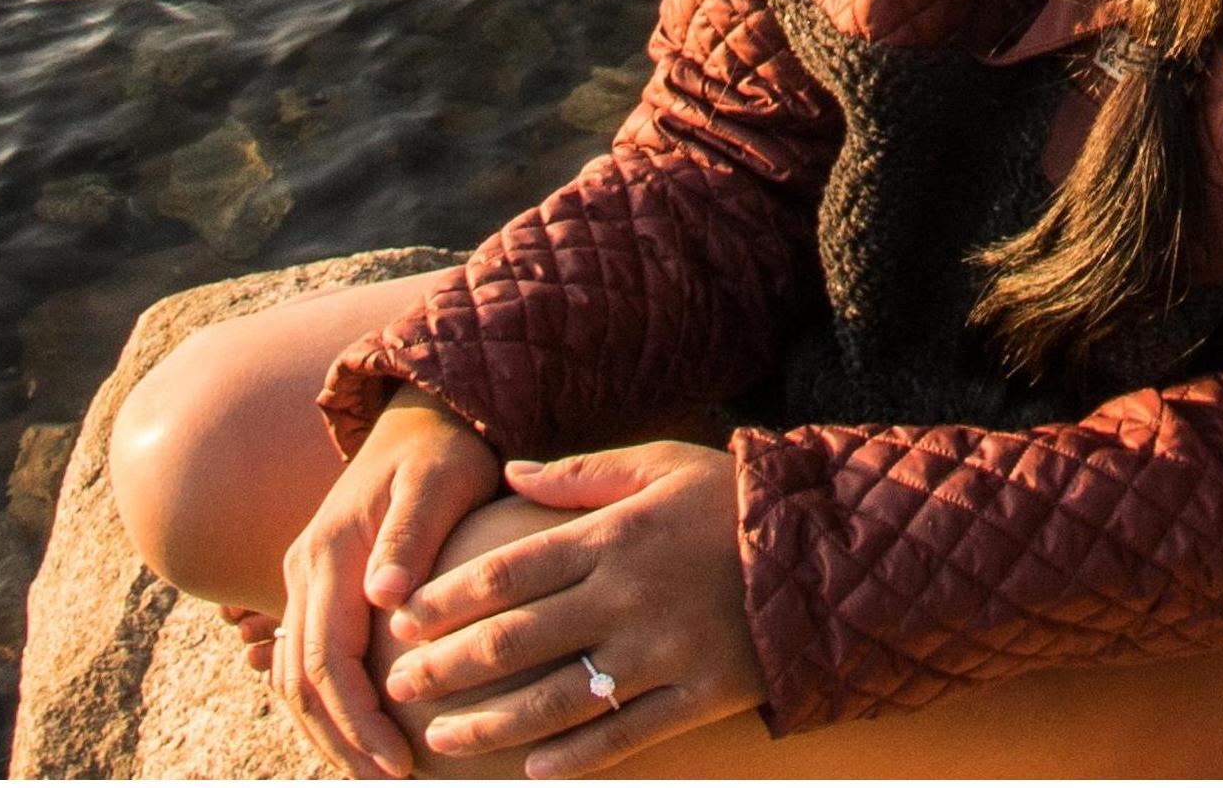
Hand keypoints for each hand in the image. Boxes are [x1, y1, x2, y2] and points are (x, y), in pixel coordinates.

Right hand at [272, 392, 503, 778]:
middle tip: (390, 785)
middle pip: (302, 683)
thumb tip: (385, 596)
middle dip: (340, 743)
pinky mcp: (318, 587)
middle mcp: (304, 570)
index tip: (399, 764)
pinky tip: (365, 737)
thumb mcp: (439, 480)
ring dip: (329, 732)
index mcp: (328, 554)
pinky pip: (309, 660)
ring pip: (296, 679)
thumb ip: (411, 534)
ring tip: (378, 775)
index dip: (357, 721)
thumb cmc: (443, 450)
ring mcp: (304, 580)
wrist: (421, 415)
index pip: (328, 661)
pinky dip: (328, 705)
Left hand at [380, 437, 759, 778]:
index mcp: (615, 537)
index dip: (449, 598)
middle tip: (399, 684)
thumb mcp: (661, 464)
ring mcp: (662, 650)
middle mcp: (629, 596)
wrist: (823, 545)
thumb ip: (581, 475)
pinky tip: (530, 771)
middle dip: (449, 666)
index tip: (404, 620)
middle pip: (519, 639)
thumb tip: (507, 471)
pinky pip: (624, 736)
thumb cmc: (730, 500)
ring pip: (558, 699)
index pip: (511, 571)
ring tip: (442, 737)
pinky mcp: (696, 693)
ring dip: (491, 723)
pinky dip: (573, 758)